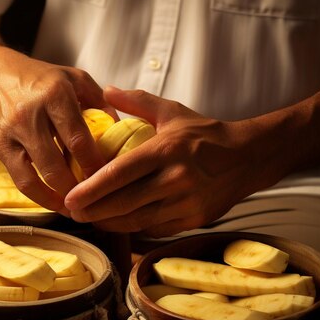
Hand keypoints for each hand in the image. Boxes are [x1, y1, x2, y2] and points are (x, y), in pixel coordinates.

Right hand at [0, 46, 113, 213]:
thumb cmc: (42, 78)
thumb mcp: (76, 79)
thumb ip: (101, 104)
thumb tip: (122, 132)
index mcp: (55, 95)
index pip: (79, 140)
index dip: (95, 166)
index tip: (109, 181)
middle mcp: (30, 114)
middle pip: (56, 165)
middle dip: (78, 189)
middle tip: (96, 201)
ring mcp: (12, 133)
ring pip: (35, 178)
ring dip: (58, 199)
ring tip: (76, 210)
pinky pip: (20, 181)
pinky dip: (39, 197)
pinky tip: (56, 204)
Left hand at [64, 87, 280, 236]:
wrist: (249, 158)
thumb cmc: (206, 134)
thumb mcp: (172, 112)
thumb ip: (137, 101)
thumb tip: (107, 90)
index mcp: (166, 150)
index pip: (120, 173)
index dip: (91, 188)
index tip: (70, 197)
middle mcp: (176, 179)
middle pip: (124, 203)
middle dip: (93, 212)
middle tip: (72, 212)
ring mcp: (186, 203)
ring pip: (137, 221)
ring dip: (109, 224)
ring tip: (89, 220)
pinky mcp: (193, 220)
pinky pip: (155, 229)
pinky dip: (133, 228)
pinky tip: (117, 223)